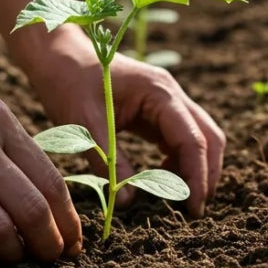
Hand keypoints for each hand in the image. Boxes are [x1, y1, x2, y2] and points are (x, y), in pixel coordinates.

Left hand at [22, 35, 225, 217]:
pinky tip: (160, 179)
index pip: (193, 140)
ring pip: (198, 138)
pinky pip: (180, 137)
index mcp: (160, 93)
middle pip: (208, 137)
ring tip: (178, 199)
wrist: (58, 56)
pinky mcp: (156, 110)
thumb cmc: (69, 84)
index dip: (197, 176)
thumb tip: (127, 202)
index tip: (193, 208)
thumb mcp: (84, 125)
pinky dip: (179, 160)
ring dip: (195, 168)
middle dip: (206, 174)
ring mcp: (166, 100)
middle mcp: (171, 94)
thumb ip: (108, 163)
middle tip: (192, 211)